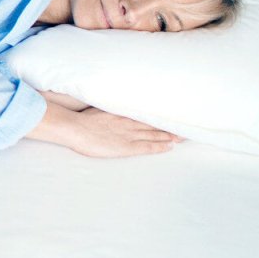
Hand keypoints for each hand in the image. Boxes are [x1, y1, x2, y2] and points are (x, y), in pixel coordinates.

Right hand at [27, 103, 182, 157]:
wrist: (74, 128)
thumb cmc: (79, 120)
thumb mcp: (94, 111)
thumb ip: (104, 111)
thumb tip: (109, 110)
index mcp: (120, 114)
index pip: (143, 115)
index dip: (157, 117)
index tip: (169, 116)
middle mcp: (128, 123)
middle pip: (152, 124)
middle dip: (168, 126)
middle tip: (184, 128)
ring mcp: (128, 134)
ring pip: (154, 134)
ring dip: (168, 136)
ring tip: (182, 138)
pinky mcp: (126, 147)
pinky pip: (147, 146)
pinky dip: (159, 146)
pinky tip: (169, 147)